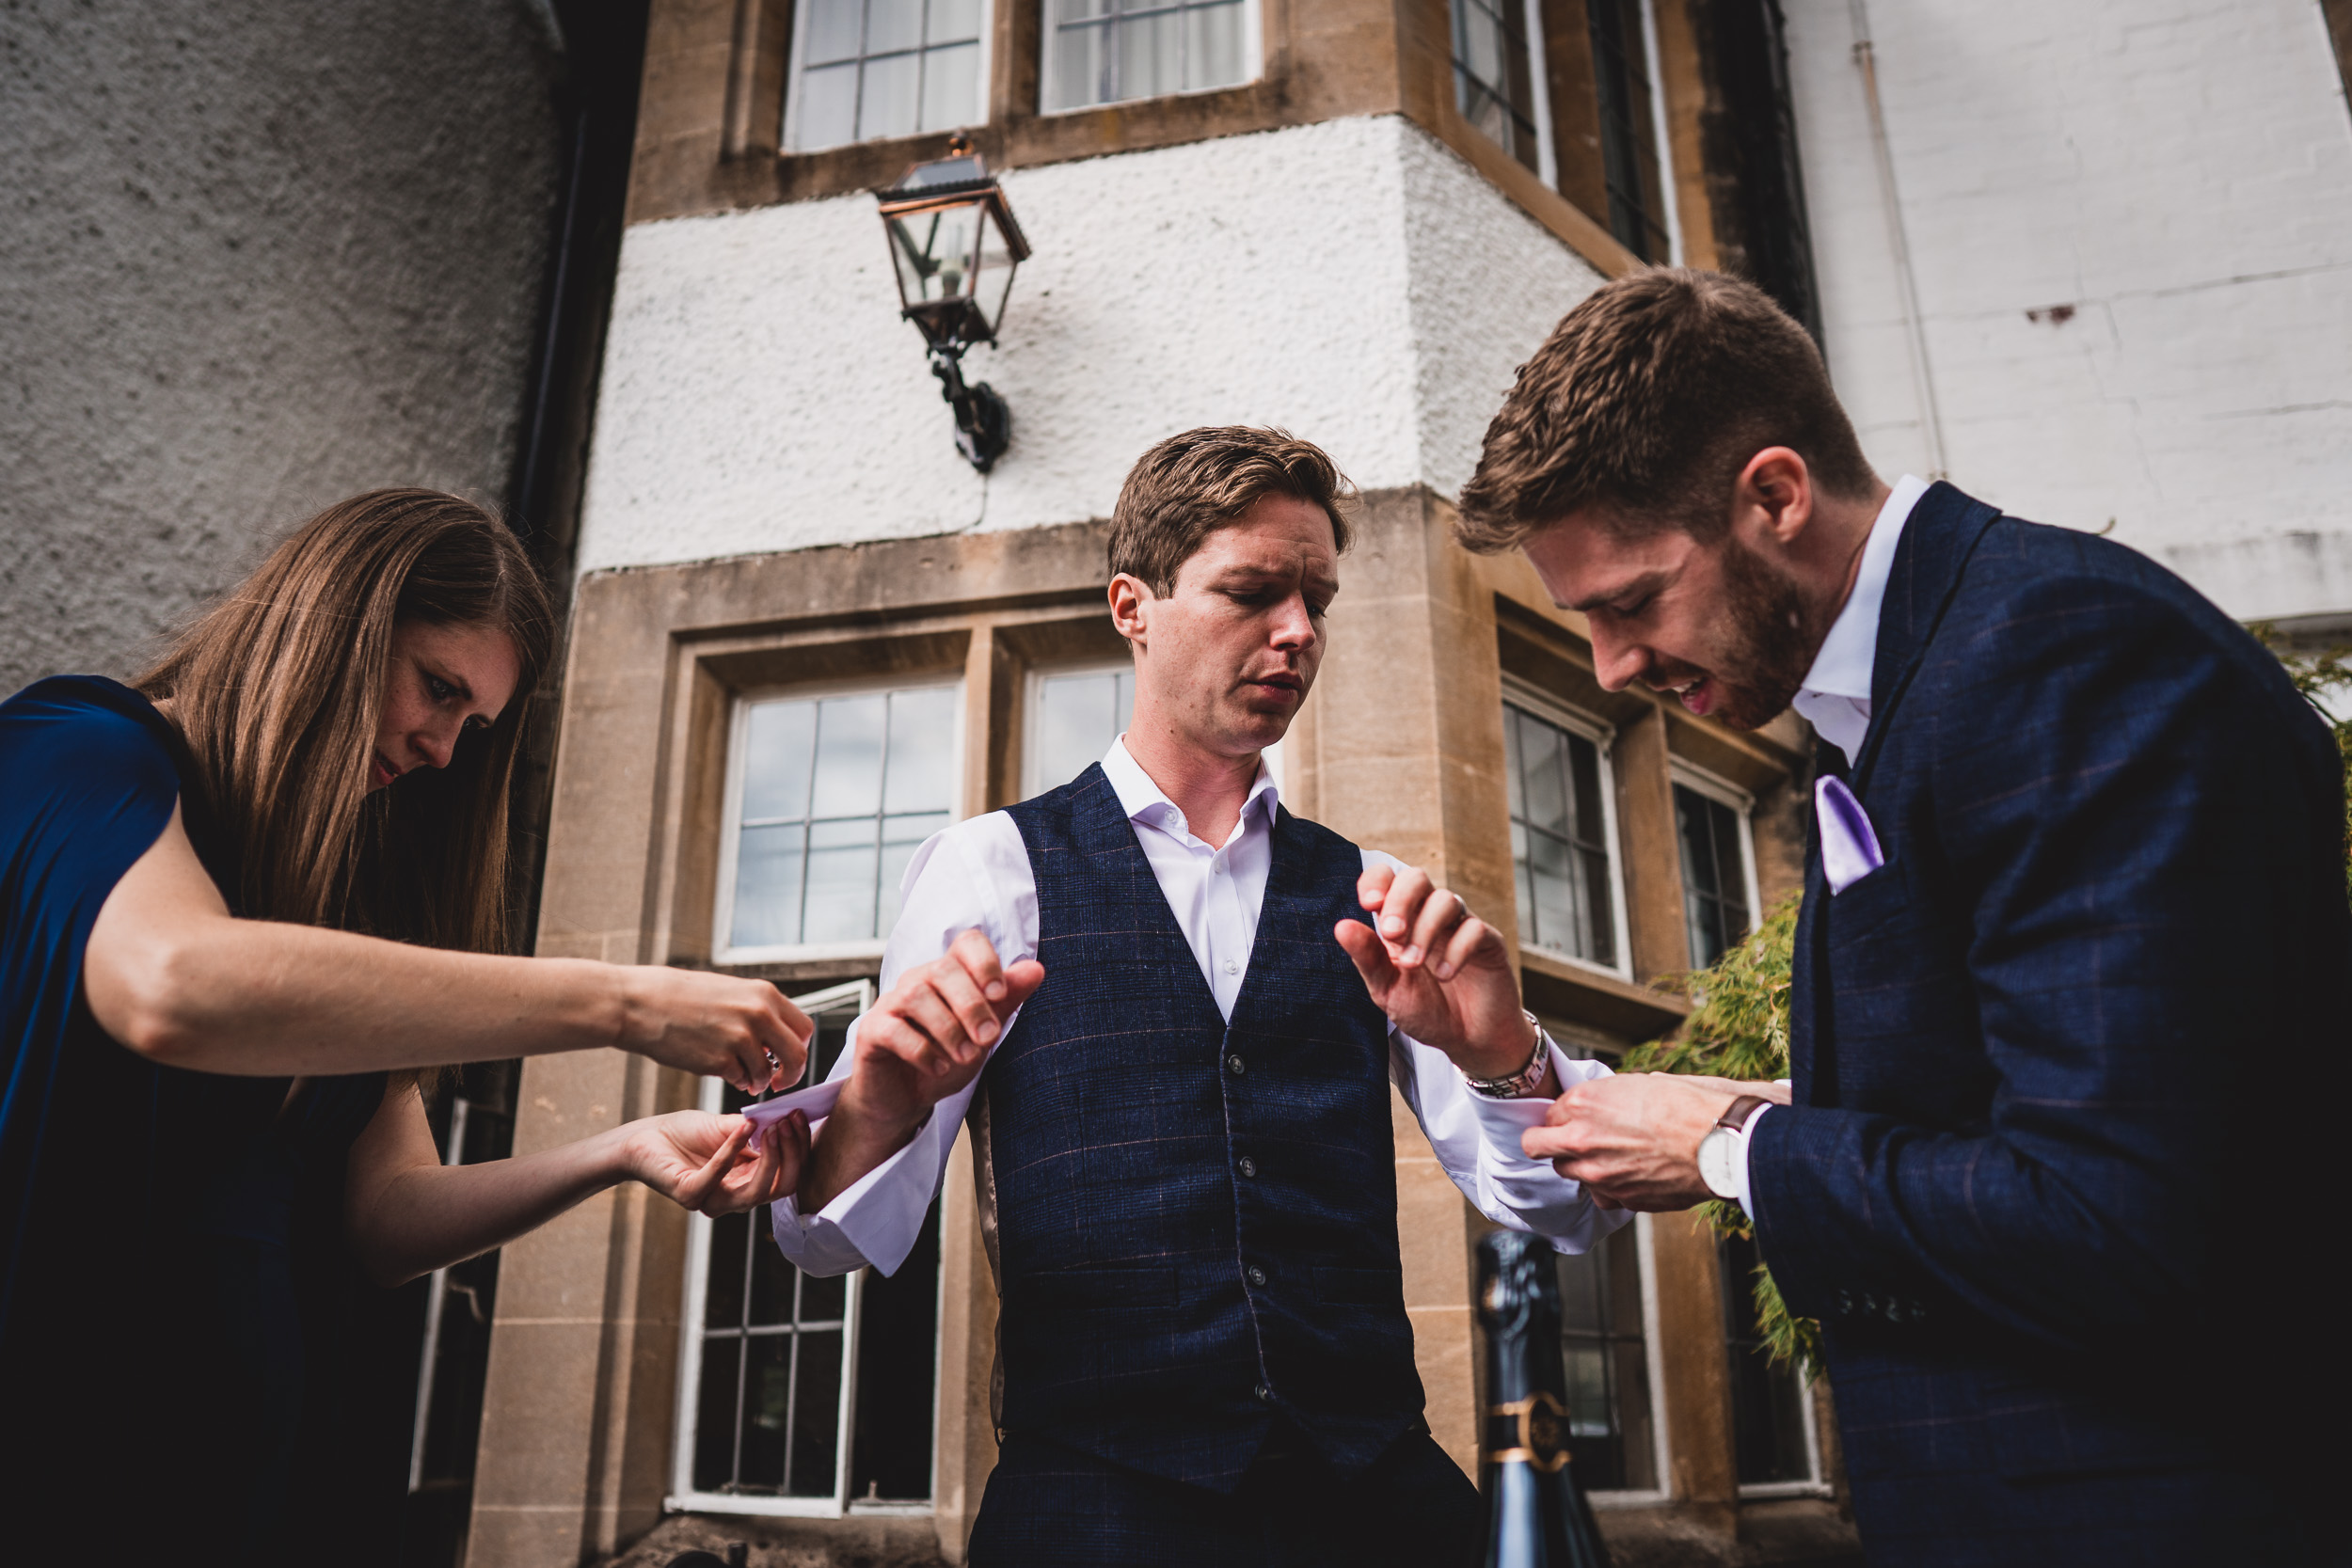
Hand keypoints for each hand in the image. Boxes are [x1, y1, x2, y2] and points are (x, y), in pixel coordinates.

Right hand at [618, 967, 811, 1093]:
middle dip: (791, 1074)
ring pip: (767, 1073)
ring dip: (758, 1081)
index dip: (799, 1048)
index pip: (803, 1028)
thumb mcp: (730, 991)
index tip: (786, 1058)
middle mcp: (758, 1014)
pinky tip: (726, 1074)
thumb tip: (778, 1036)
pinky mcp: (720, 1060)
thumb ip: (757, 1010)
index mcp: (764, 994)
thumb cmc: (680, 997)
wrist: (640, 1004)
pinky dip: (737, 1081)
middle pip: (797, 1055)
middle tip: (779, 1082)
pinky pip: (741, 1080)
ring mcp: (740, 1038)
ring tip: (744, 1078)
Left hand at [626, 1108, 810, 1215]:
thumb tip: (789, 1118)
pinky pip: (719, 1175)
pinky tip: (744, 1126)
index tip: (800, 1117)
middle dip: (792, 1153)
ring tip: (773, 1127)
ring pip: (757, 1192)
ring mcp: (712, 1201)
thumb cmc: (684, 1133)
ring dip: (772, 1157)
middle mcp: (734, 1197)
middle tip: (790, 1122)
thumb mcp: (730, 1126)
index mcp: (748, 1182)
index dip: (799, 1148)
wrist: (644, 1137)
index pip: (787, 1176)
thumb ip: (759, 1128)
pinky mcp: (690, 1195)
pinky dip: (733, 1149)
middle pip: (780, 1187)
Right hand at [846, 928, 1045, 1137]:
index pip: (967, 943)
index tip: (1000, 995)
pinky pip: (894, 1030)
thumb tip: (1036, 969)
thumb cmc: (946, 1057)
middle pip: (944, 970)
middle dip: (972, 1005)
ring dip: (949, 1029)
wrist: (905, 1097)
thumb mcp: (983, 1032)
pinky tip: (939, 1067)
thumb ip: (1006, 1000)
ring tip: (966, 1057)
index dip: (985, 962)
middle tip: (988, 1038)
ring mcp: (891, 1003)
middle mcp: (918, 980)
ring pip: (917, 996)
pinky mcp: (871, 1031)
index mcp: (949, 974)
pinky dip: (922, 1050)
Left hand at [1334, 863, 1537, 1081]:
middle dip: (1400, 900)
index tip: (1368, 905)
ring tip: (1414, 965)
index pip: (1386, 878)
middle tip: (1392, 935)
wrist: (1465, 1040)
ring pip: (1446, 899)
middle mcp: (1429, 915)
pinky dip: (1456, 950)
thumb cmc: (1424, 1009)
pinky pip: (1474, 928)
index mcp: (1399, 920)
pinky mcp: (1488, 942)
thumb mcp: (1387, 989)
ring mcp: (1460, 926)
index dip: (1375, 881)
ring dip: (1425, 930)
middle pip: (1416, 877)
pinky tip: (1445, 976)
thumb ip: (1367, 958)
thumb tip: (1341, 926)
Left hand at [1521, 1072, 1739, 1210]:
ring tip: (1612, 1157)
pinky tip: (1633, 1175)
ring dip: (1581, 1167)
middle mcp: (1580, 1141)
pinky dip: (1611, 1188)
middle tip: (1571, 1142)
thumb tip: (1595, 1106)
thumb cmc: (1686, 1106)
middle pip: (1538, 1147)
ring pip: (1568, 1174)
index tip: (1574, 1120)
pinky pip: (1602, 1195)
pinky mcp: (1619, 1199)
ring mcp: (1597, 1175)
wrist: (1720, 1143)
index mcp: (1582, 1104)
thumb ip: (1604, 1098)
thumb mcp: (1638, 1084)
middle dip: (1552, 1144)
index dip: (1562, 1117)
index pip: (1547, 1115)